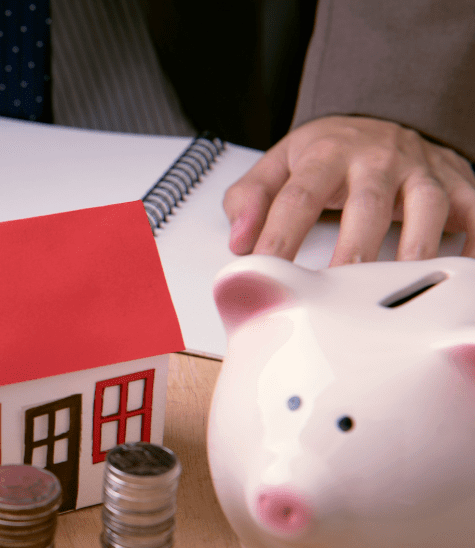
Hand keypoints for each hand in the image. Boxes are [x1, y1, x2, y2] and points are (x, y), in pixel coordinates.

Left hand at [224, 115, 474, 264]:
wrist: (380, 118)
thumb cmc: (326, 153)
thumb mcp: (279, 163)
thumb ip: (251, 197)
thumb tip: (238, 238)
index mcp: (326, 154)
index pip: (298, 195)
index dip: (280, 233)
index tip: (265, 268)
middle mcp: (377, 158)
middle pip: (367, 201)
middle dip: (355, 246)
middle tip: (340, 287)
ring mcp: (420, 170)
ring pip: (426, 205)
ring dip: (416, 246)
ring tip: (400, 284)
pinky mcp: (456, 184)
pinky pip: (474, 211)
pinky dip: (473, 241)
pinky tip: (463, 271)